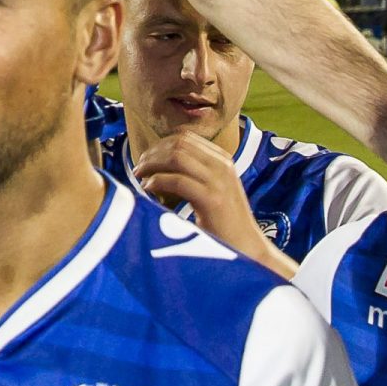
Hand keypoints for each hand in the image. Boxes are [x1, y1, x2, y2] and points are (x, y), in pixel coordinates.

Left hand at [131, 130, 294, 276]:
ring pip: (176, 157)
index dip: (161, 144)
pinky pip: (178, 180)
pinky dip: (158, 181)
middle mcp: (222, 165)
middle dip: (153, 153)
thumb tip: (160, 164)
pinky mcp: (213, 199)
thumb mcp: (213, 190)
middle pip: (179, 144)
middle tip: (139, 168)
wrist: (247, 248)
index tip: (146, 158)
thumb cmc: (224, 223)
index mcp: (223, 160)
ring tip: (140, 177)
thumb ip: (195, 174)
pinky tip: (148, 189)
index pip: (186, 137)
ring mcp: (219, 181)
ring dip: (152, 165)